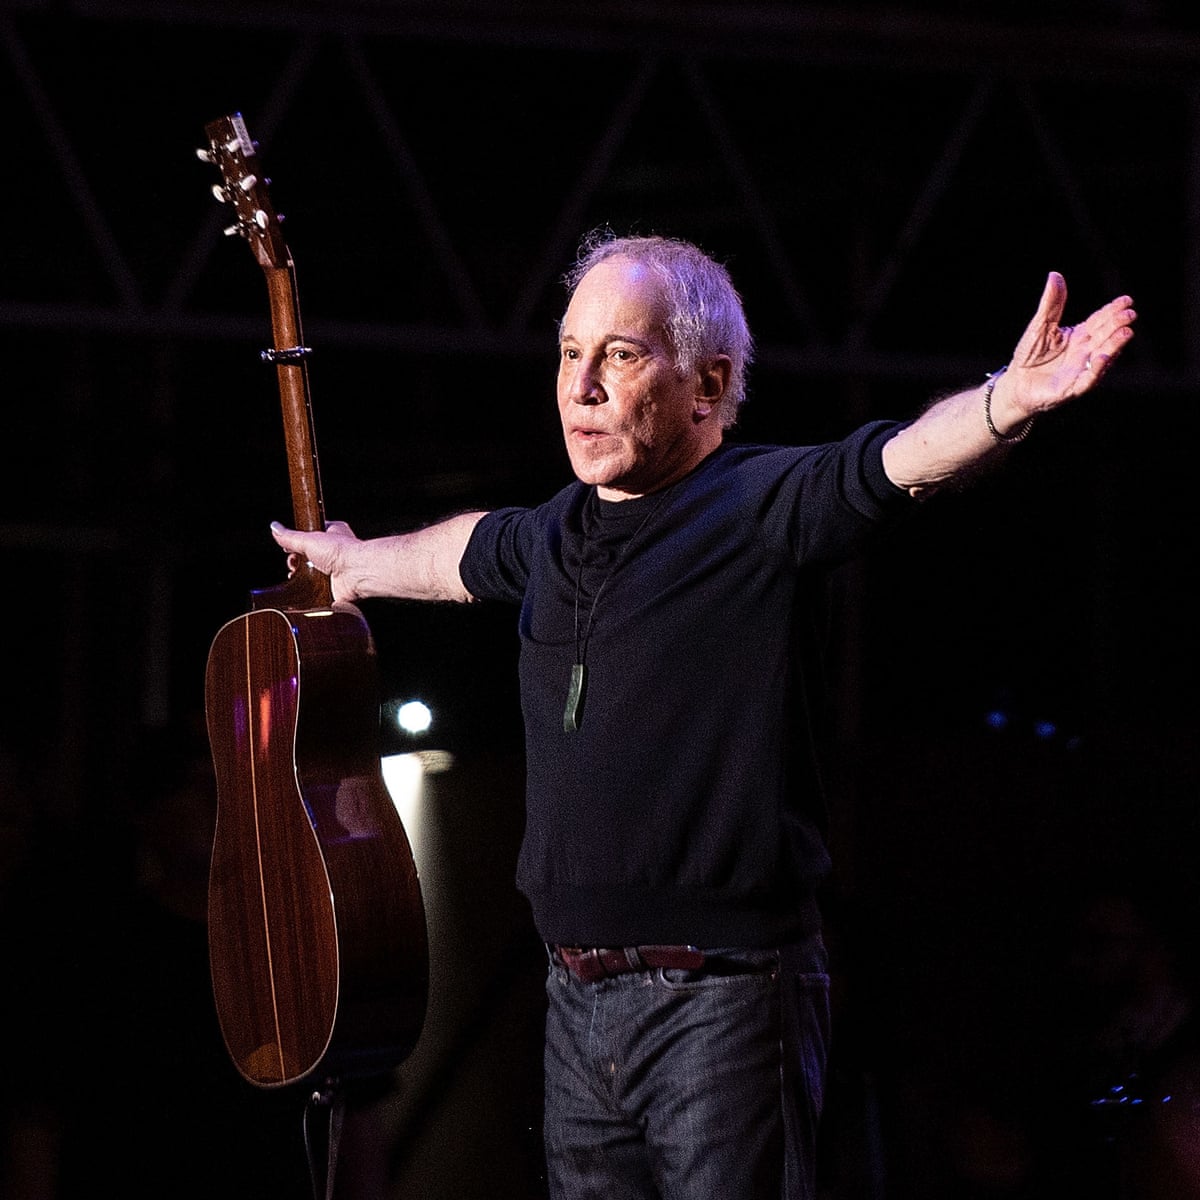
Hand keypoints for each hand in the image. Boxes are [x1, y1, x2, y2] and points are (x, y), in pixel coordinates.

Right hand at [270, 519, 361, 601]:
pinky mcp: (335, 588)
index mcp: (332, 534)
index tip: (287, 546)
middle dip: (297, 561)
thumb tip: (275, 527)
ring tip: (296, 576)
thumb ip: (290, 537)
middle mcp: (335, 552)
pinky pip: (318, 591)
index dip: (297, 542)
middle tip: (293, 563)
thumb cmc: (341, 551)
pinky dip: (310, 592)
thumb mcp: (308, 540)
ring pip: (312, 574)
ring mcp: (335, 571)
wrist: (356, 573)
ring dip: (302, 576)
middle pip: (309, 557)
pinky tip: (304, 590)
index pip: (311, 536)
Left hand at [1004, 272, 1135, 418]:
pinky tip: (1101, 357)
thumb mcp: (1040, 326)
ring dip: (1114, 345)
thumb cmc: (1030, 355)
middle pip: (1105, 336)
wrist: (1015, 384)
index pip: (1100, 321)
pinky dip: (1095, 369)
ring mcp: (1081, 370)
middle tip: (1129, 314)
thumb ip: (1051, 304)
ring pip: (1103, 357)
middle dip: (1118, 325)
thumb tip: (1055, 275)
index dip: (1113, 311)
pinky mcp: (1071, 388)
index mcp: (1080, 336)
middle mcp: (1085, 352)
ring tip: (1126, 332)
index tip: (1127, 300)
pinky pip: (1087, 380)